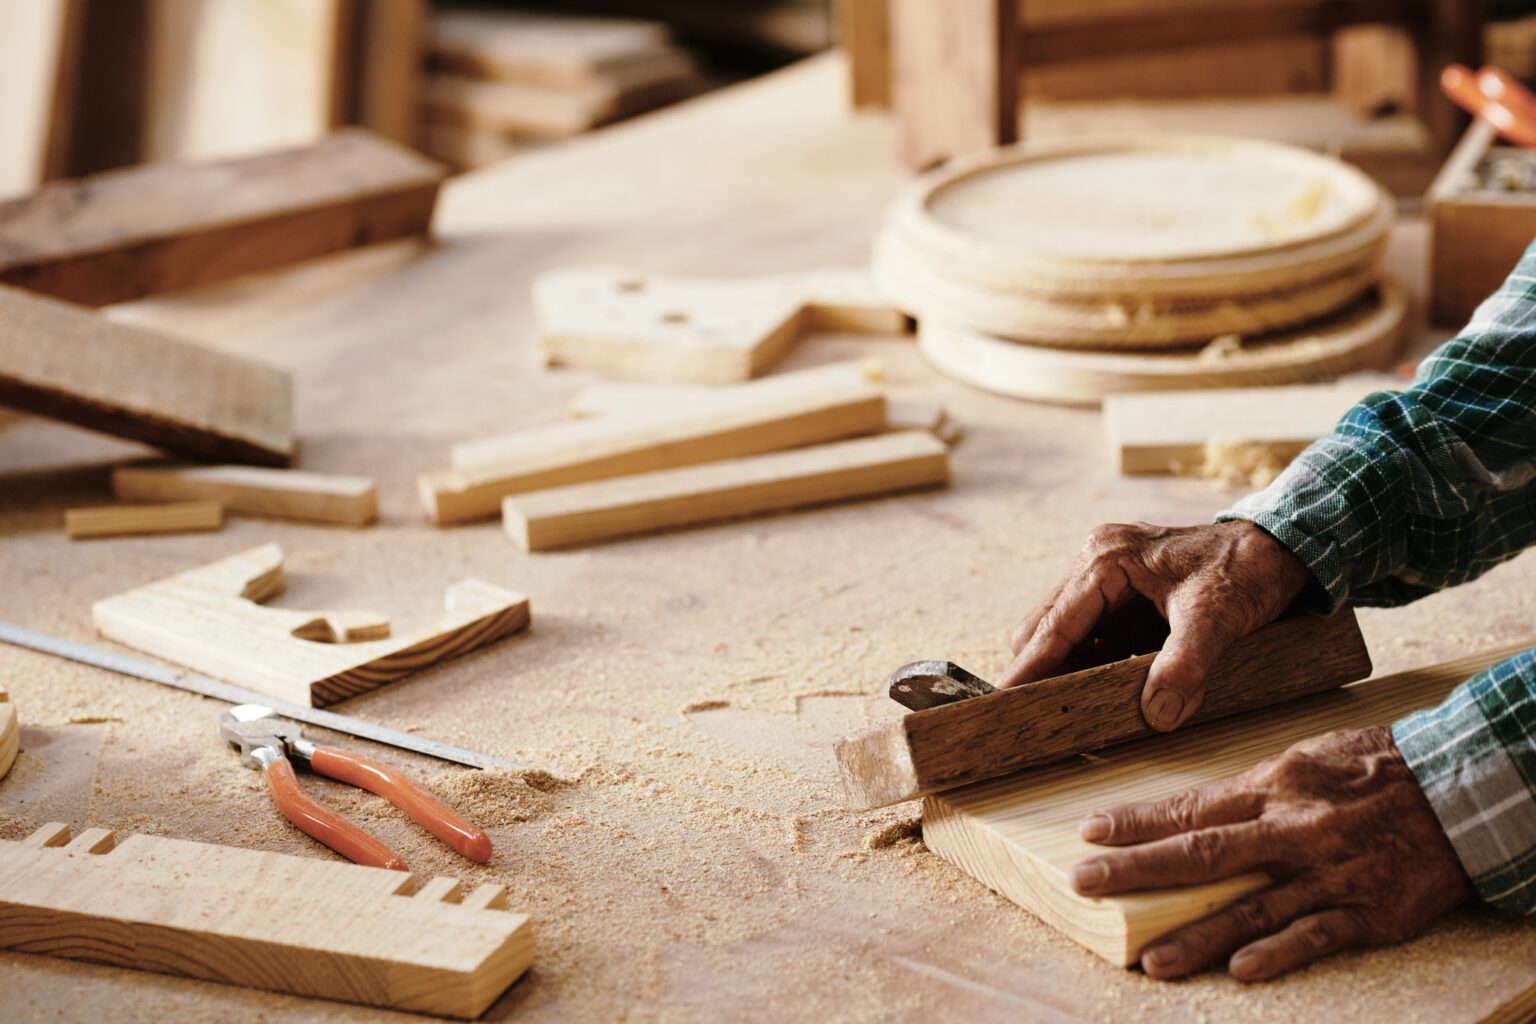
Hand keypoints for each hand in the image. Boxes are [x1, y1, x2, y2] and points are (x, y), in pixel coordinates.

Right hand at [1000, 520, 1313, 729]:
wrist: (1281, 545)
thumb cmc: (1247, 569)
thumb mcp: (1217, 619)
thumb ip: (1185, 665)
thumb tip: (1155, 713)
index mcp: (1107, 559)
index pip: (1055, 625)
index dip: (1030, 667)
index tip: (1005, 701)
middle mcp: (1097, 559)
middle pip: (1045, 626)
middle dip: (1042, 670)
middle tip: (1042, 715)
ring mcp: (1106, 573)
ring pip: (1063, 630)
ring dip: (1068, 667)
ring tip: (1071, 706)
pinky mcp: (1121, 588)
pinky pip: (1090, 631)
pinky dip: (1091, 660)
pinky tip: (1104, 685)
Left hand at [1070, 726, 1470, 980]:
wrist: (1463, 785)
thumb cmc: (1374, 769)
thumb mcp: (1303, 761)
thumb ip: (1249, 793)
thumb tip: (1189, 815)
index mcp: (1274, 786)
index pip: (1191, 807)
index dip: (1137, 822)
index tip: (1088, 833)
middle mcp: (1296, 827)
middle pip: (1204, 853)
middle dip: (1139, 870)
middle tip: (1085, 883)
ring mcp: (1333, 871)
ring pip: (1254, 906)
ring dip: (1199, 934)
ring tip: (1151, 958)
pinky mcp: (1372, 909)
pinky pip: (1319, 933)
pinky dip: (1280, 951)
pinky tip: (1242, 968)